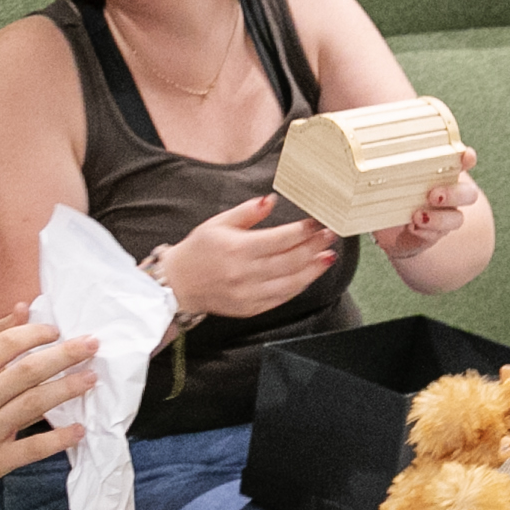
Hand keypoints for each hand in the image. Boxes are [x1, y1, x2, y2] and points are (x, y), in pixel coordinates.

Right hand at [0, 308, 100, 509]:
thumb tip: (17, 312)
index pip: (4, 344)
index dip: (35, 334)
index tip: (56, 330)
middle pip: (27, 371)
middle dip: (64, 355)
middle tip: (91, 345)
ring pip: (34, 405)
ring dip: (68, 390)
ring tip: (91, 380)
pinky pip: (31, 448)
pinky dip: (58, 439)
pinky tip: (79, 431)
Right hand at [162, 193, 342, 323]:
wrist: (178, 285)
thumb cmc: (198, 251)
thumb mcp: (218, 223)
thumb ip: (247, 212)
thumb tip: (271, 200)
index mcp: (237, 249)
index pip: (280, 239)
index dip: (303, 231)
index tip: (318, 223)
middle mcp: (245, 273)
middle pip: (290, 260)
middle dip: (315, 247)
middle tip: (331, 236)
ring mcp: (249, 294)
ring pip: (291, 282)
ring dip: (313, 269)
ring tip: (328, 256)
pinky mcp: (250, 308)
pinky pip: (281, 298)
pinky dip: (299, 286)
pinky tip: (309, 275)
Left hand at [380, 150, 482, 258]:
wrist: (391, 225)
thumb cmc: (392, 190)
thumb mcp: (389, 173)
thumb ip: (387, 161)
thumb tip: (367, 141)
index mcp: (443, 171)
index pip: (463, 161)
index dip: (468, 159)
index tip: (466, 156)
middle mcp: (450, 193)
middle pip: (468, 194)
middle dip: (454, 194)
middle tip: (433, 195)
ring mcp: (445, 216)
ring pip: (456, 219)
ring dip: (439, 218)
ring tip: (417, 216)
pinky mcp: (435, 234)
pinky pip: (436, 235)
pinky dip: (424, 232)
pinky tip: (411, 227)